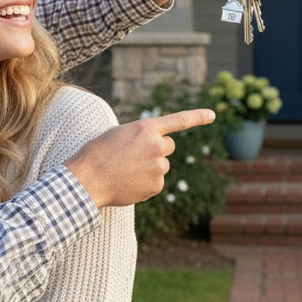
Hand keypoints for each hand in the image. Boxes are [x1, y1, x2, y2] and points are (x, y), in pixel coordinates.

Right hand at [65, 108, 214, 207]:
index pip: (179, 120)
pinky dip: (145, 182)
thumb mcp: (119, 133)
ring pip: (161, 165)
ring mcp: (158, 167)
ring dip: (149, 167)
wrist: (88, 179)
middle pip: (168, 146)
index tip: (213, 115)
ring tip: (126, 170)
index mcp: (147, 128)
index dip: (198, 117)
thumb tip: (156, 147)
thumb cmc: (98, 153)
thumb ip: (142, 136)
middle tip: (134, 155)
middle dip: (156, 150)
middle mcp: (157, 146)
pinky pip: (156, 182)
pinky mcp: (156, 185)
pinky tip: (129, 182)